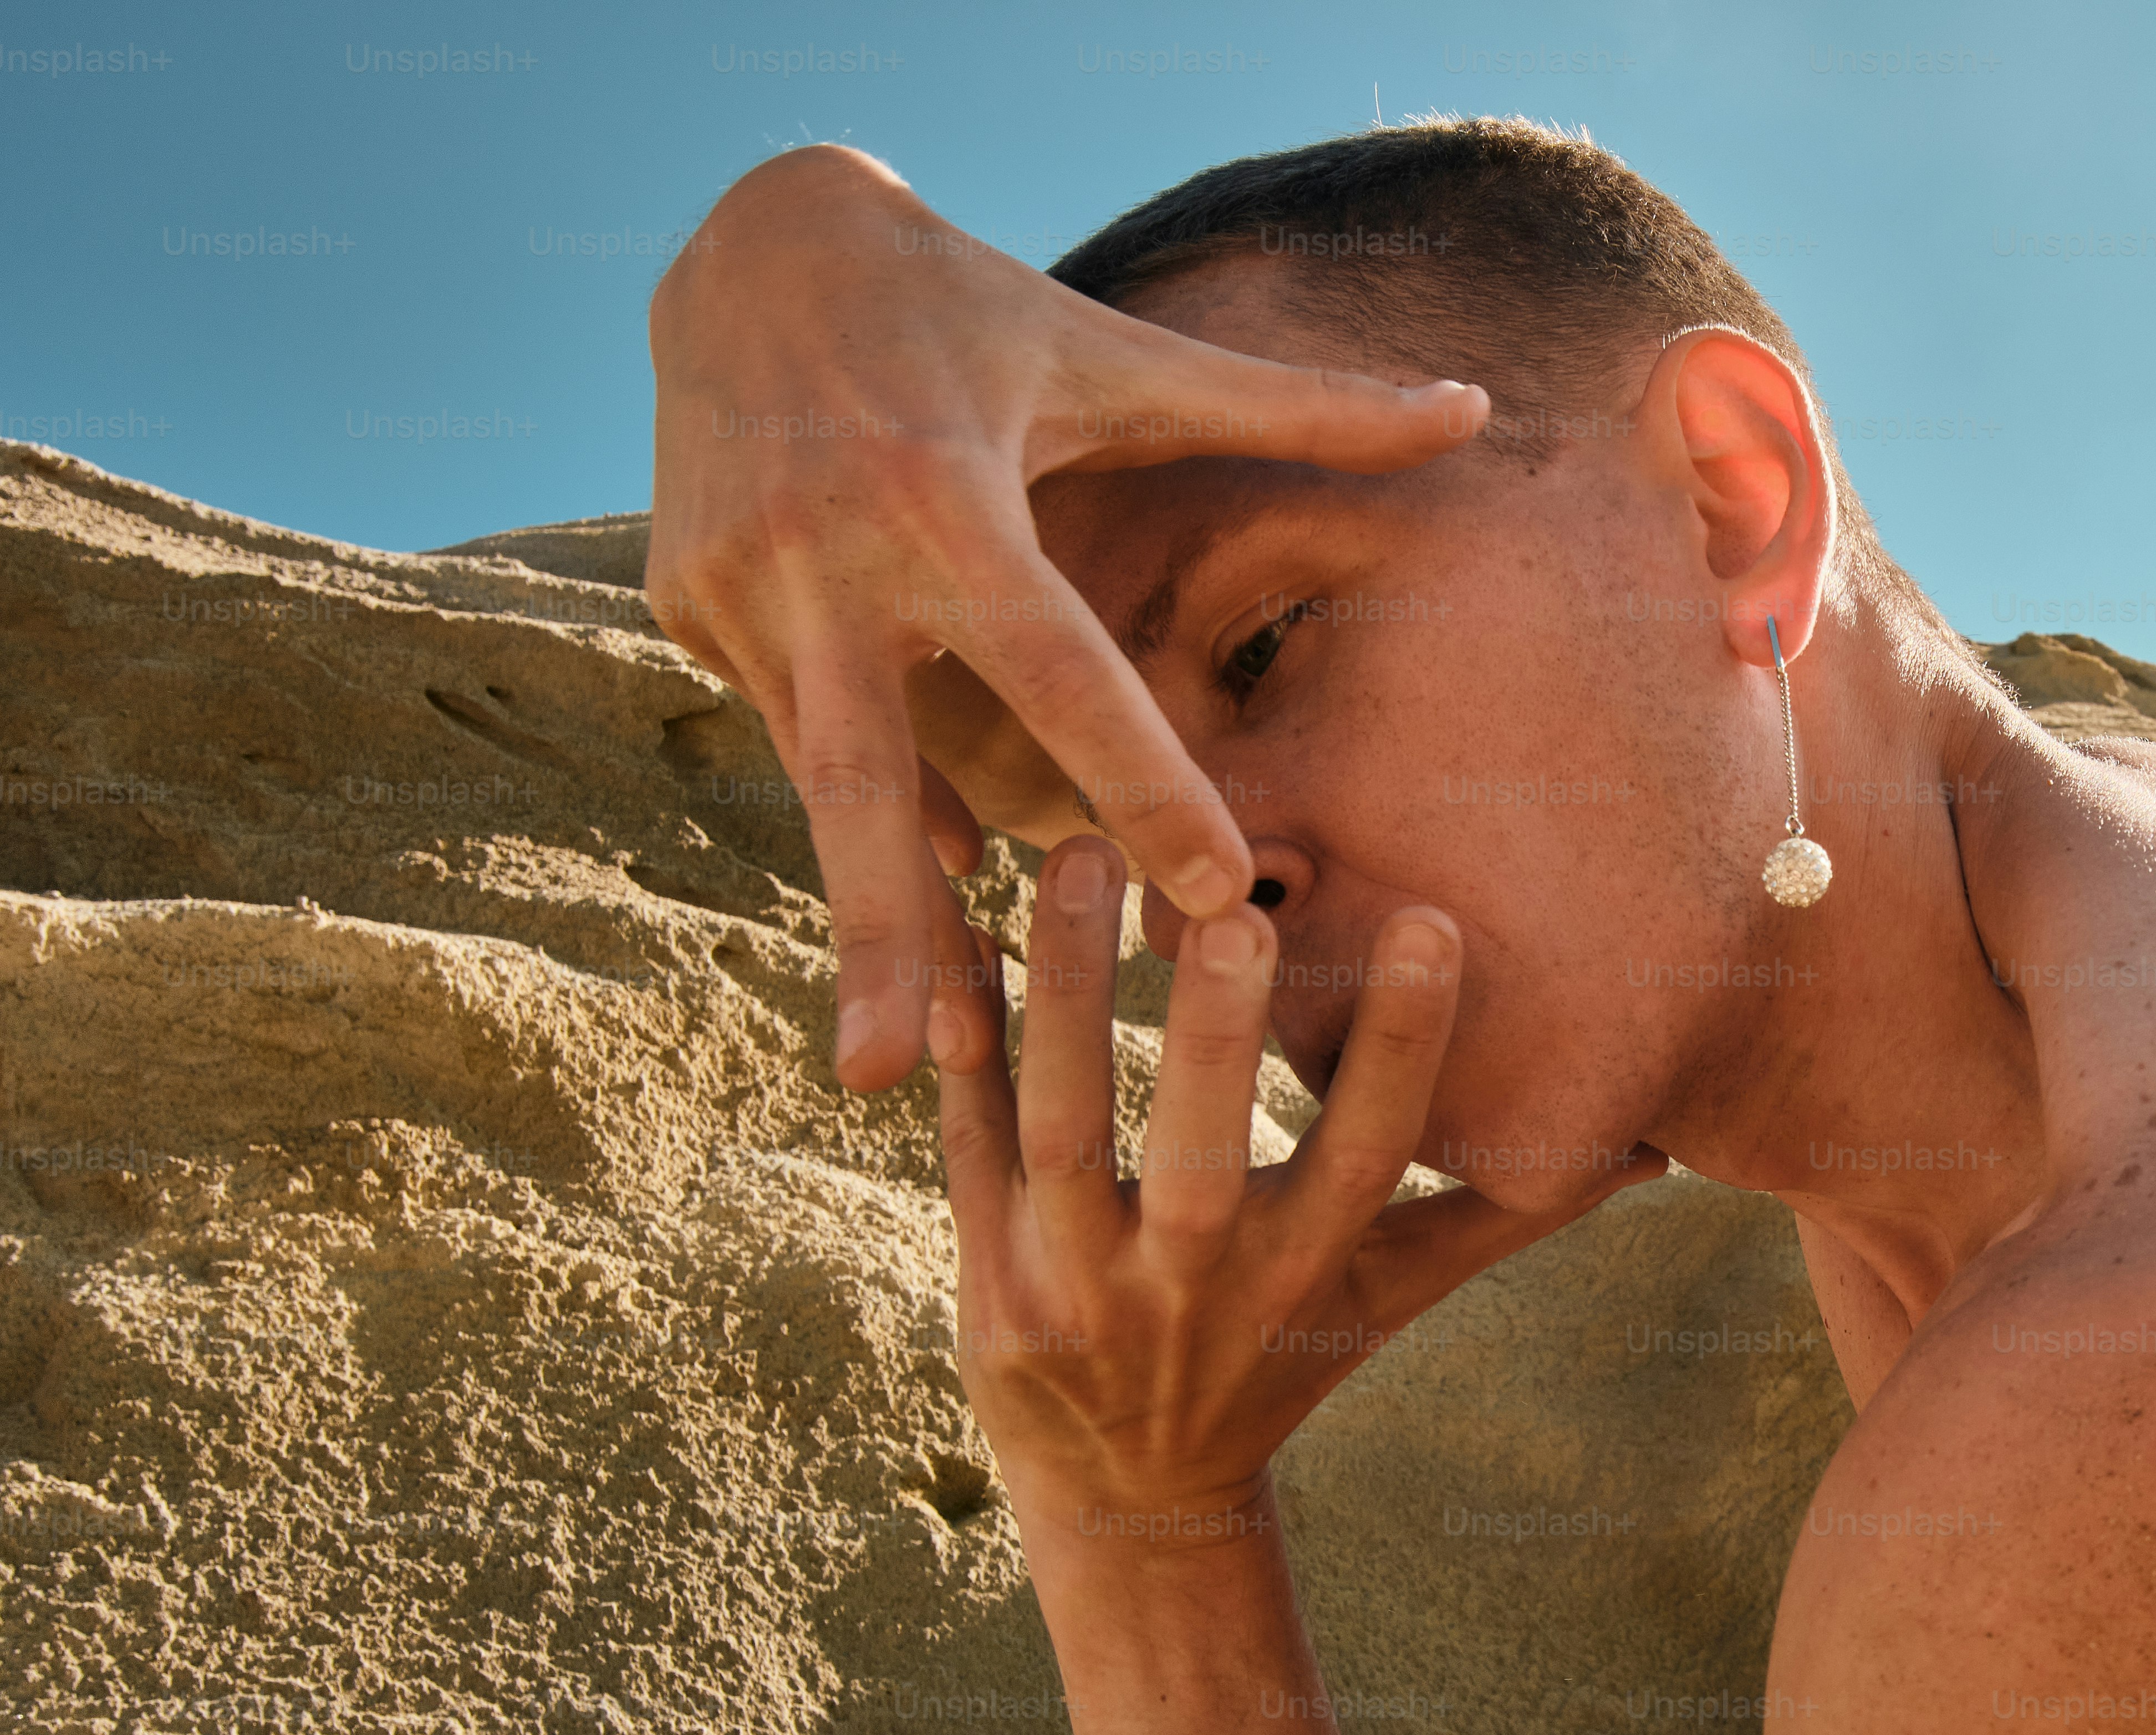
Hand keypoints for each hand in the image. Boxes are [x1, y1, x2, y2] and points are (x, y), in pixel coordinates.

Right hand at [644, 143, 1490, 1089]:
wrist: (748, 238)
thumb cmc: (975, 303)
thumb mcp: (1118, 351)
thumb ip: (1294, 404)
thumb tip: (1473, 407)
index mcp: (941, 493)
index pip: (1057, 666)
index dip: (1138, 781)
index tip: (1206, 897)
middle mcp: (824, 553)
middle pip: (860, 773)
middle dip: (878, 930)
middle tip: (892, 1076)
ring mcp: (735, 588)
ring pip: (824, 777)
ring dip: (873, 910)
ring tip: (903, 1061)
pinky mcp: (682, 604)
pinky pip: (793, 726)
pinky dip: (859, 799)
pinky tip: (920, 889)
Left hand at [936, 838, 1664, 1548]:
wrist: (1128, 1495)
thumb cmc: (1281, 1356)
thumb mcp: (1392, 1295)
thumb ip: (1504, 1211)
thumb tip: (1657, 1148)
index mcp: (1308, 1272)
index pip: (1370, 1156)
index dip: (1408, 1050)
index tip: (1436, 924)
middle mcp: (1197, 1286)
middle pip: (1202, 1153)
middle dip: (1213, 1031)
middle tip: (1231, 899)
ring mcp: (1081, 1288)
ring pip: (1064, 1130)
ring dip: (1064, 994)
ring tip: (1072, 854)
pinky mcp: (986, 1279)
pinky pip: (964, 1145)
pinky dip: (957, 1047)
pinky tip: (955, 938)